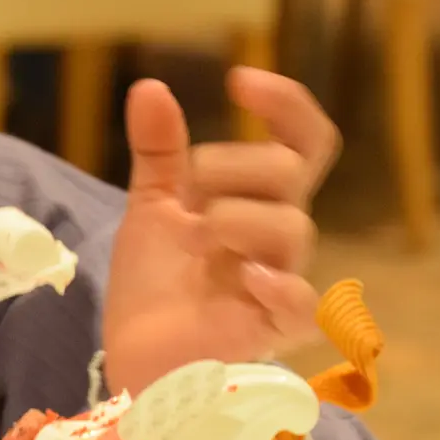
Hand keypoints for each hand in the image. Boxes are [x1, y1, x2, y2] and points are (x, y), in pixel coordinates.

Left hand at [102, 68, 340, 394]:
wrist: (136, 359)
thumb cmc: (157, 289)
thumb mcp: (152, 210)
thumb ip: (159, 152)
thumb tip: (150, 86)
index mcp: (255, 201)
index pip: (302, 142)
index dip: (286, 104)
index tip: (240, 80)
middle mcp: (275, 237)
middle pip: (292, 173)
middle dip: (236, 164)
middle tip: (191, 191)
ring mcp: (278, 281)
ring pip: (293, 227)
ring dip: (236, 217)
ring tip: (195, 237)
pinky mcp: (271, 331)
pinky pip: (300, 302)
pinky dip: (277, 283)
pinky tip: (244, 275)